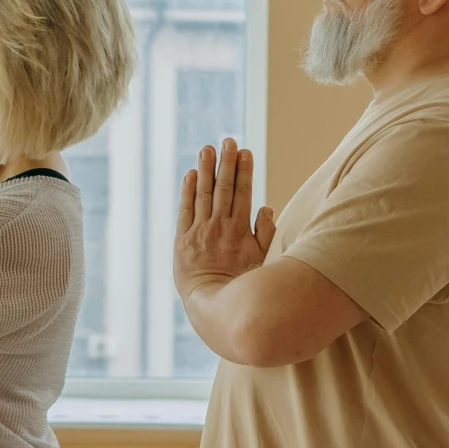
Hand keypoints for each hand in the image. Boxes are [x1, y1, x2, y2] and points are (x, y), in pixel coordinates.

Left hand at [174, 138, 276, 302]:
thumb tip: (266, 208)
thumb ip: (265, 233)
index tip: (245, 152)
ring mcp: (200, 232)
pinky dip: (187, 191)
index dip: (244, 171)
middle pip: (224, 188)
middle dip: (226, 163)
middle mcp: (220, 227)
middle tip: (227, 141)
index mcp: (241, 230)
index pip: (243, 193)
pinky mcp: (182, 240)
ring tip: (207, 149)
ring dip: (205, 169)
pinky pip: (185, 210)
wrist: (214, 306)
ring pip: (203, 194)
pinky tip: (189, 174)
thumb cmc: (242, 286)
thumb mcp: (261, 261)